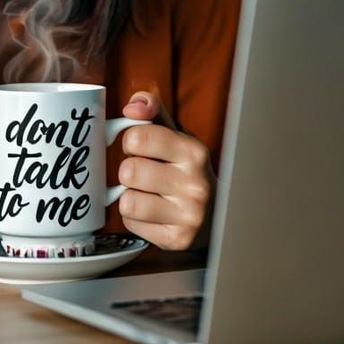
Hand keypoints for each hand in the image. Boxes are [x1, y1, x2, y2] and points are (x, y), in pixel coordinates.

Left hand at [113, 92, 214, 250]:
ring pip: (127, 201)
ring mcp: (188, 214)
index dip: (131, 141)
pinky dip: (135, 218)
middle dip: (129, 172)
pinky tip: (152, 213)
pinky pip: (131, 223)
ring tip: (148, 195)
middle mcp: (195, 184)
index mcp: (194, 152)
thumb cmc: (187, 170)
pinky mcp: (176, 239)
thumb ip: (153, 114)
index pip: (137, 137)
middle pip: (129, 171)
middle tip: (144, 174)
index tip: (140, 146)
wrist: (216, 213)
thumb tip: (134, 104)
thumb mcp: (177, 137)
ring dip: (130, 197)